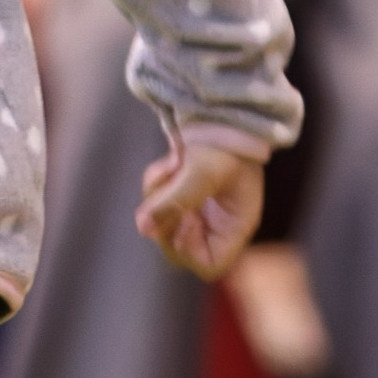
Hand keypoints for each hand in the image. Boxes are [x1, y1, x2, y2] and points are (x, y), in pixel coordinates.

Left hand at [136, 141, 265, 283]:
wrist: (223, 112)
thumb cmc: (225, 143)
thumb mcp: (203, 170)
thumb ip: (175, 199)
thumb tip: (142, 228)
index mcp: (235, 225)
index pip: (209, 265)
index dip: (189, 250)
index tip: (185, 220)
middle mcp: (217, 224)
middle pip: (177, 247)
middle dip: (166, 217)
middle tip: (171, 186)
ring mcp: (198, 211)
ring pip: (161, 223)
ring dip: (158, 194)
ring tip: (173, 165)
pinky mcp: (181, 195)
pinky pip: (155, 202)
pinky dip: (156, 183)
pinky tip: (171, 161)